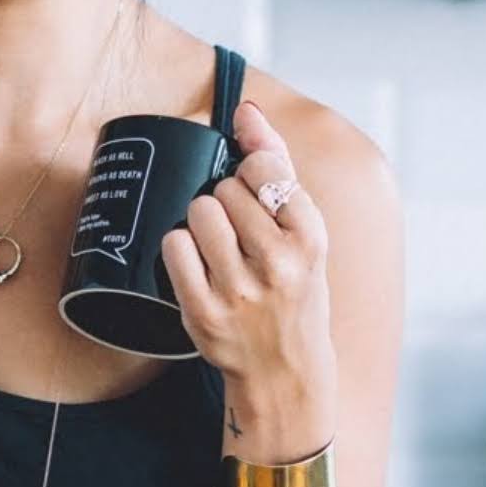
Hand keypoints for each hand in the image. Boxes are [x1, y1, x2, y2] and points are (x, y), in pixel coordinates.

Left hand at [161, 99, 335, 460]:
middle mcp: (280, 263)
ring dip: (200, 220)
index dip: (251, 172)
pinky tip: (196, 264)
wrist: (286, 375)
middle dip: (225, 199)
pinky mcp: (204, 312)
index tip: (255, 193)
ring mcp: (239, 290)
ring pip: (198, 211)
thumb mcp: (304, 235)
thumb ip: (278, 168)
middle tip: (238, 233)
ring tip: (217, 245)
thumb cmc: (295, 295)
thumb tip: (246, 111)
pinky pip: (173, 247)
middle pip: (225, 187)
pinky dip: (178, 249)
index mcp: (312, 238)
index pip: (266, 168)